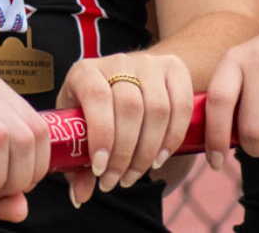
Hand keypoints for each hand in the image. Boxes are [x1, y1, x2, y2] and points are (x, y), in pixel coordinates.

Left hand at [56, 52, 191, 202]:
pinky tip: (159, 158)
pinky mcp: (174, 68)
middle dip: (125, 153)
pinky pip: (181, 106)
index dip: (101, 135)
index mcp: (85, 71)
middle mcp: (117, 61)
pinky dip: (172, 138)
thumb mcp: (80, 128)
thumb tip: (81, 197)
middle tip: (117, 180)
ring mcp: (148, 63)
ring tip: (135, 174)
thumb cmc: (96, 109)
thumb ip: (78, 162)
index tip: (99, 169)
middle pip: (130, 107)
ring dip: (148, 150)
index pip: (97, 98)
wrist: (127, 78)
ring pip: (157, 109)